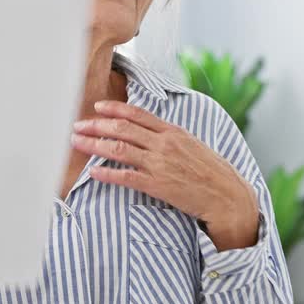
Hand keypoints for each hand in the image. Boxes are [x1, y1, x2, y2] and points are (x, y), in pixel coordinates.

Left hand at [71, 100, 259, 250]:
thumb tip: (148, 130)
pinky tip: (92, 172)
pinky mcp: (157, 185)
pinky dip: (107, 174)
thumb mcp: (192, 144)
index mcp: (173, 131)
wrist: (227, 196)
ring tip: (77, 143)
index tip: (97, 107)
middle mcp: (164, 144)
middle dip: (96, 125)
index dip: (114, 109)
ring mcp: (160, 164)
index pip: (137, 114)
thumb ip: (169, 136)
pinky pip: (126, 177)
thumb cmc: (211, 171)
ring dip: (94, 145)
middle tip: (77, 125)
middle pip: (122, 129)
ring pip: (119, 149)